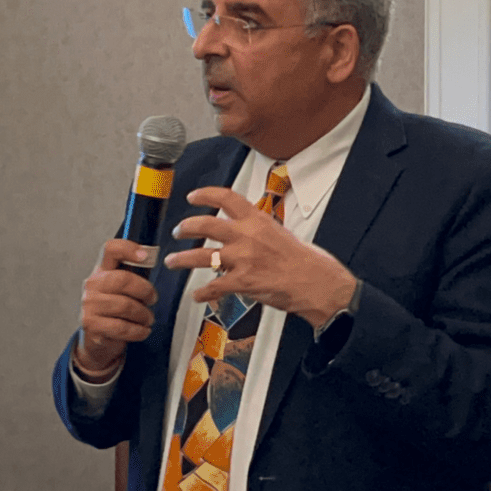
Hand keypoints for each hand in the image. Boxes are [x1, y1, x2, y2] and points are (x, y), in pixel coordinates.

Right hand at [75, 239, 158, 375]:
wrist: (96, 339)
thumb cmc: (114, 310)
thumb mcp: (123, 289)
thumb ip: (135, 273)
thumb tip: (151, 258)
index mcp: (102, 270)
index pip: (111, 250)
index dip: (129, 249)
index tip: (146, 255)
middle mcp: (92, 285)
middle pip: (123, 279)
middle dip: (145, 290)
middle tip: (152, 299)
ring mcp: (89, 305)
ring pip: (125, 306)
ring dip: (143, 314)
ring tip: (147, 318)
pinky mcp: (92, 325)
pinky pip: (122, 327)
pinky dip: (138, 330)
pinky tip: (142, 330)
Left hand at [163, 186, 357, 329]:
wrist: (317, 283)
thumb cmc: (306, 261)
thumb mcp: (281, 233)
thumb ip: (259, 230)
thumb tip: (246, 230)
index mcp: (258, 220)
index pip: (226, 198)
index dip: (205, 195)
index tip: (193, 197)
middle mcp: (247, 236)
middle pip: (206, 225)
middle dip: (186, 227)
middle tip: (178, 230)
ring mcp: (242, 259)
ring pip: (202, 256)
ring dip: (182, 259)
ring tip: (172, 261)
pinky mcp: (242, 282)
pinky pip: (214, 287)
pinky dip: (203, 293)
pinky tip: (197, 295)